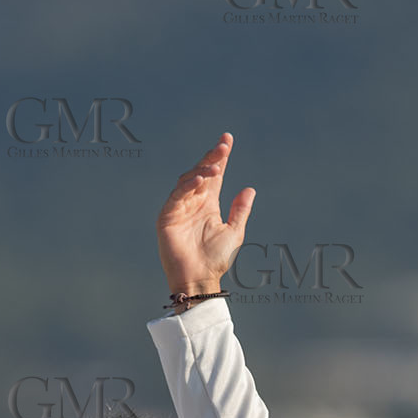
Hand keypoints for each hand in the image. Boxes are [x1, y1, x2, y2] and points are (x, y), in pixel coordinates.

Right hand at [157, 132, 255, 295]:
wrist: (200, 278)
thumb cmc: (216, 259)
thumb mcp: (234, 231)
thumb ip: (240, 210)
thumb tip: (250, 188)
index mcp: (209, 203)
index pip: (215, 175)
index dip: (221, 157)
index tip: (227, 139)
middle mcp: (193, 202)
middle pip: (202, 172)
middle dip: (212, 158)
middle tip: (223, 146)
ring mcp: (179, 207)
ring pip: (188, 180)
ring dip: (202, 170)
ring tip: (216, 166)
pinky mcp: (168, 216)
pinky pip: (177, 196)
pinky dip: (188, 186)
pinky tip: (200, 180)